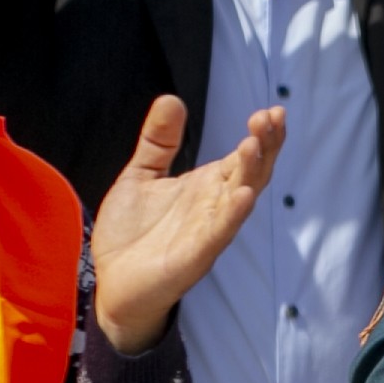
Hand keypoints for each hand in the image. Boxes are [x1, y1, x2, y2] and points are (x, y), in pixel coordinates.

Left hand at [89, 95, 284, 353]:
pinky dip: (233, 213)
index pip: (245, 156)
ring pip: (242, 198)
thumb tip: (172, 99)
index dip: (262, 134)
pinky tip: (244, 194)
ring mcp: (210, 229)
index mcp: (208, 185)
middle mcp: (216, 205)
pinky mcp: (196, 254)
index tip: (269, 111)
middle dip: (266, 145)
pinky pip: (220, 232)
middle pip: (253, 171)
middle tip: (270, 117)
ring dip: (252, 171)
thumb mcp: (141, 175)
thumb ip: (158, 142)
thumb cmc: (132, 233)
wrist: (113, 283)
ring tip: (254, 143)